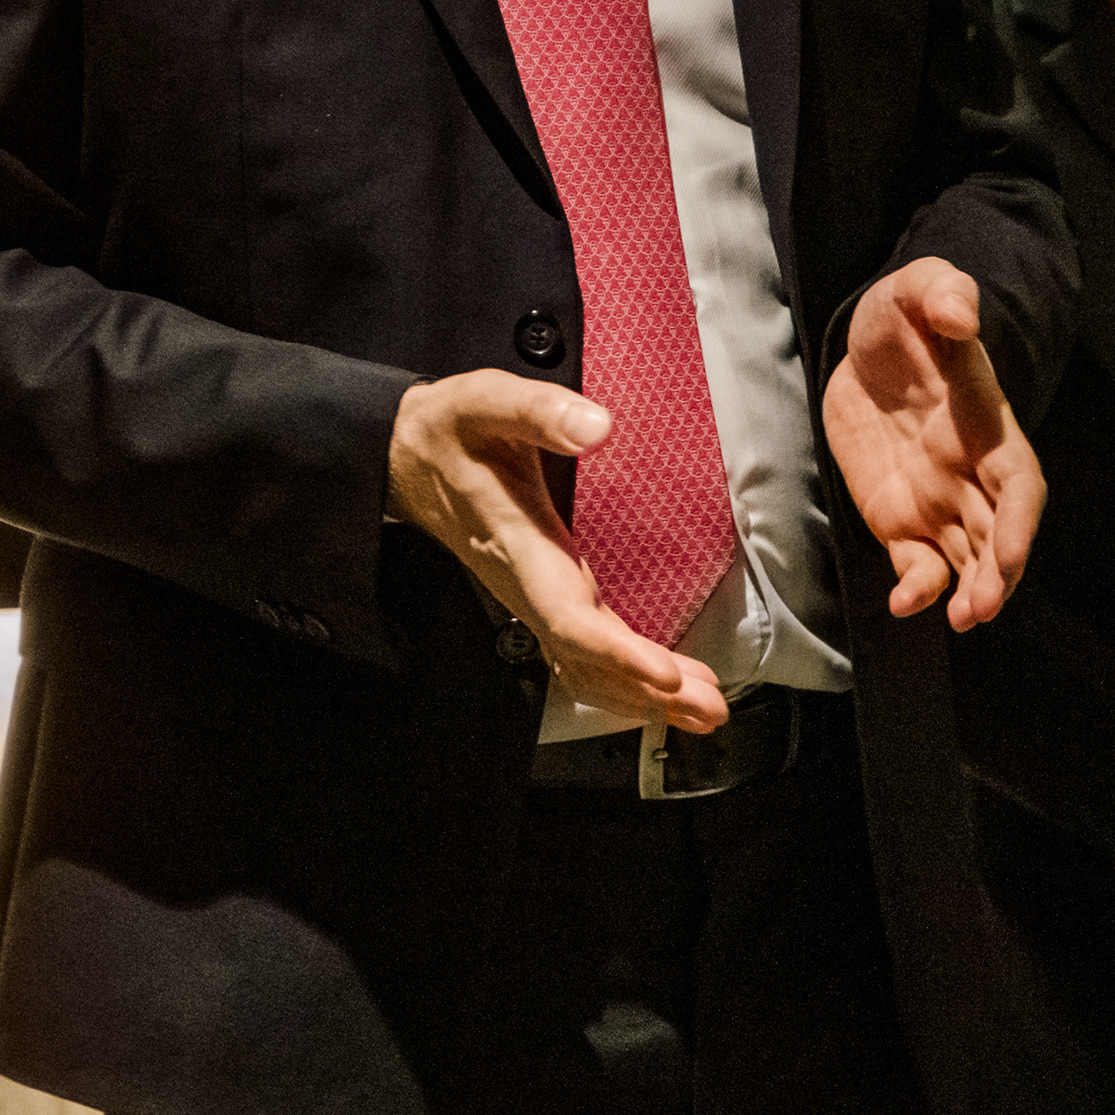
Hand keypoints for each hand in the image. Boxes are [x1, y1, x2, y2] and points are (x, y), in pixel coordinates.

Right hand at [390, 371, 726, 732]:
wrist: (403, 459)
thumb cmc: (448, 430)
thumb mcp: (485, 402)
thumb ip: (539, 411)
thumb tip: (599, 427)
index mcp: (519, 543)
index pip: (569, 616)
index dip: (616, 652)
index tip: (664, 675)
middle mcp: (526, 582)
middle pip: (586, 657)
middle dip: (648, 691)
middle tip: (710, 709)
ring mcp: (531, 596)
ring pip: (584, 665)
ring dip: (641, 696)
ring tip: (703, 712)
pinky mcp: (538, 596)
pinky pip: (578, 656)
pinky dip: (620, 682)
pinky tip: (658, 694)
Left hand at [821, 257, 1041, 634]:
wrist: (863, 346)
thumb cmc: (903, 315)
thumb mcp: (917, 288)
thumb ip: (943, 294)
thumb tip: (961, 314)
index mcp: (985, 424)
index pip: (1017, 481)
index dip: (1018, 521)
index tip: (1008, 555)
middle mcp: (971, 472)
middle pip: (998, 534)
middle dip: (997, 575)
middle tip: (981, 610)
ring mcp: (938, 499)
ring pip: (966, 559)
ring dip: (969, 592)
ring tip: (961, 620)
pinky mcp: (900, 518)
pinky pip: (917, 562)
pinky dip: (917, 587)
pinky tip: (903, 603)